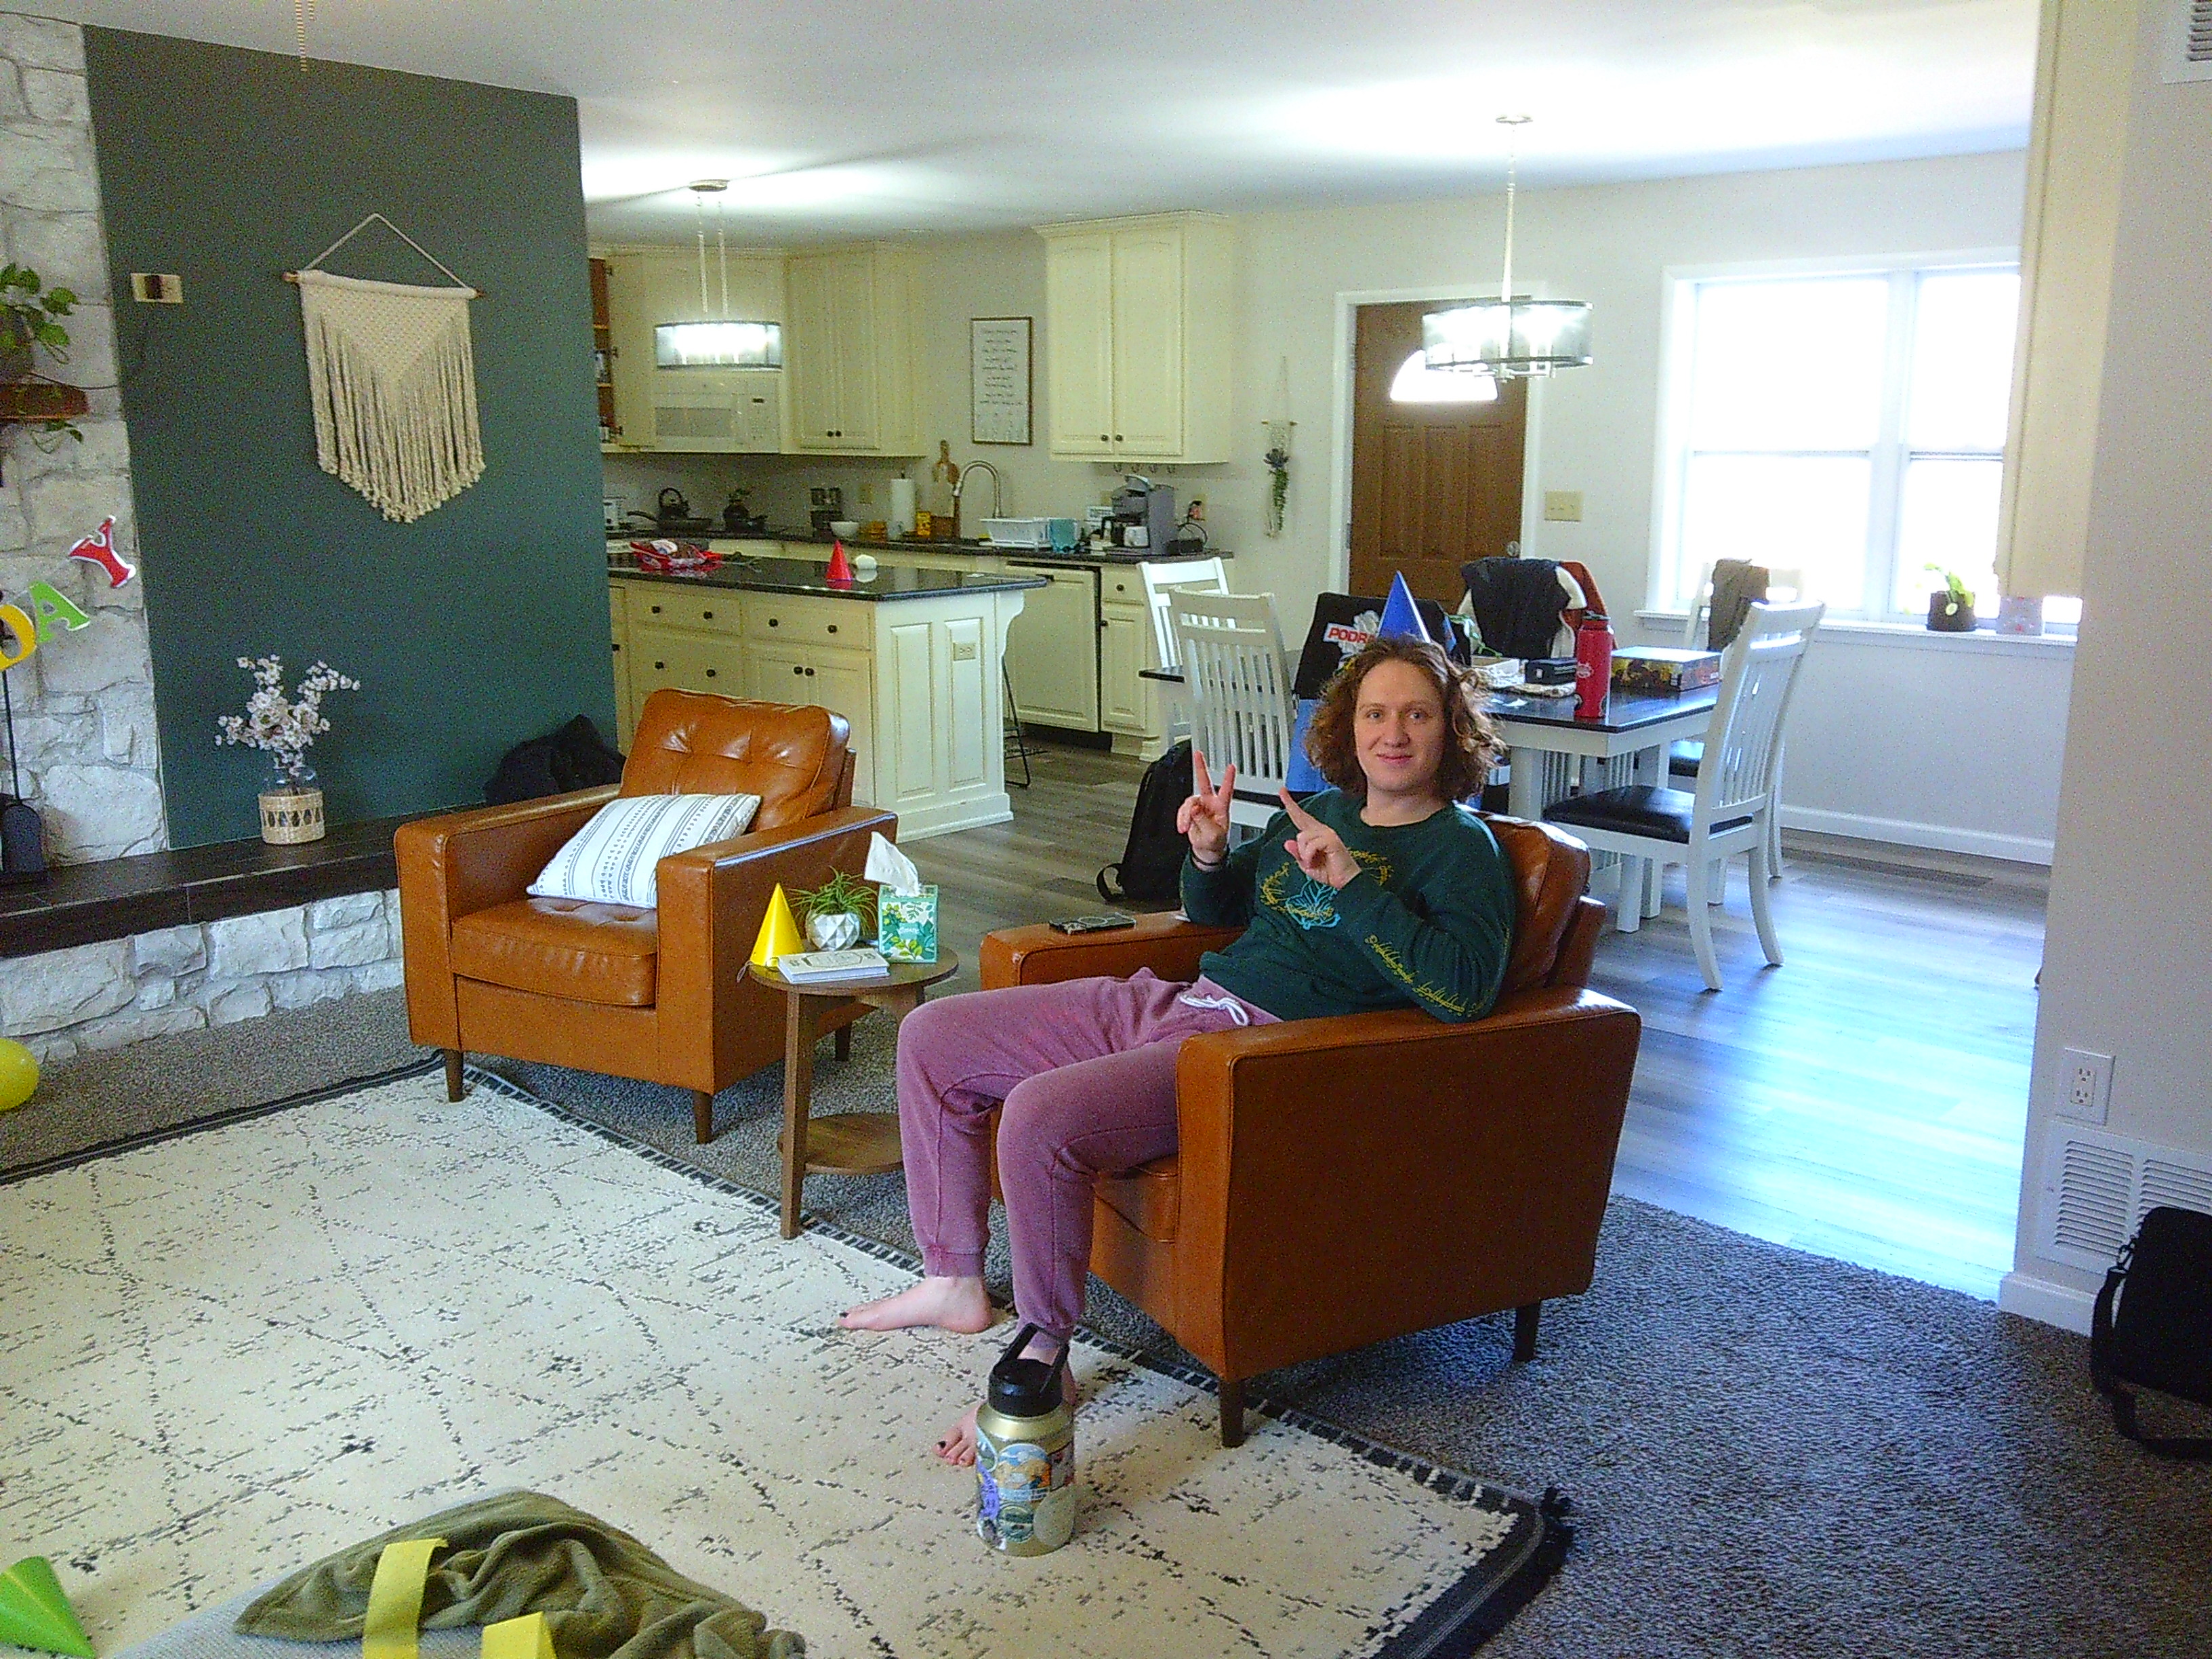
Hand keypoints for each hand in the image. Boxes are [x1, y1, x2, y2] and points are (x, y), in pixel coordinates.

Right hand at [1177, 748, 1234, 866]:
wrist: (1207, 850)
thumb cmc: (1215, 843)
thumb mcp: (1212, 835)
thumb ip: (1203, 820)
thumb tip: (1194, 808)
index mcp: (1221, 808)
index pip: (1226, 790)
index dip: (1228, 778)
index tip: (1231, 766)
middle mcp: (1210, 803)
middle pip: (1204, 782)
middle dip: (1201, 767)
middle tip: (1198, 754)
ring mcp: (1200, 806)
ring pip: (1189, 803)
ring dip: (1185, 816)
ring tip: (1186, 827)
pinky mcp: (1190, 812)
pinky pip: (1183, 811)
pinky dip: (1181, 819)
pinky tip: (1183, 827)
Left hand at [1280, 790, 1360, 889]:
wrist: (1345, 880)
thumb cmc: (1329, 872)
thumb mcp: (1307, 865)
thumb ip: (1297, 854)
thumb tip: (1287, 843)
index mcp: (1315, 835)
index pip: (1301, 818)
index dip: (1291, 805)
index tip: (1283, 792)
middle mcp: (1321, 831)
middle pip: (1301, 817)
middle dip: (1290, 804)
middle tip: (1282, 792)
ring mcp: (1327, 833)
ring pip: (1302, 837)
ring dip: (1303, 854)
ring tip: (1311, 862)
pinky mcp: (1331, 839)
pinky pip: (1310, 844)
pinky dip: (1308, 856)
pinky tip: (1314, 861)